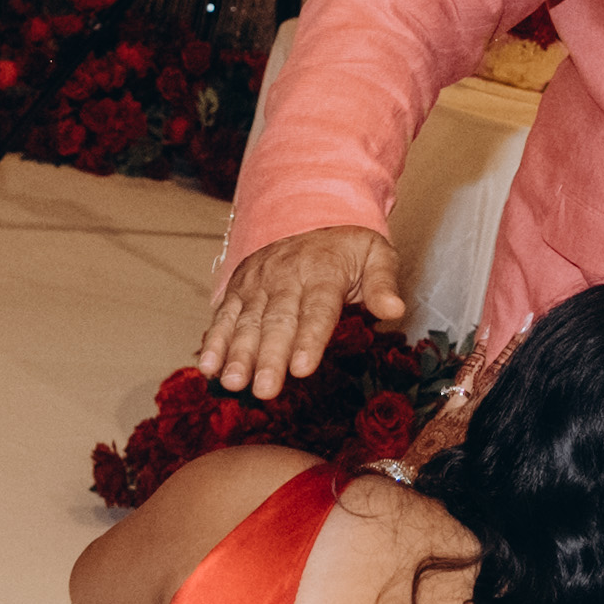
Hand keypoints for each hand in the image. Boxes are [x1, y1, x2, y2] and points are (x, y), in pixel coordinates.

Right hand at [202, 225, 402, 398]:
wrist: (311, 213)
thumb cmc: (348, 247)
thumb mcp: (376, 254)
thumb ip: (383, 283)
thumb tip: (394, 310)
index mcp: (323, 272)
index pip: (317, 310)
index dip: (309, 340)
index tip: (302, 369)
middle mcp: (286, 277)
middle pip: (278, 322)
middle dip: (269, 358)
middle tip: (264, 390)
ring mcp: (259, 283)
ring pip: (247, 322)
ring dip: (238, 354)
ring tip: (233, 382)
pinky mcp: (239, 289)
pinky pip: (224, 315)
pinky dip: (214, 341)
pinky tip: (209, 367)